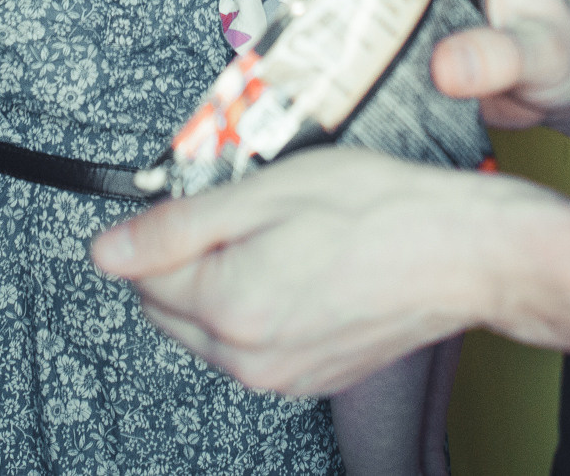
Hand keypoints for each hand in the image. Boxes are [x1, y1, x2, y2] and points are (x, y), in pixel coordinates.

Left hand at [91, 147, 554, 395]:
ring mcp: (281, 376)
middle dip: (183, 262)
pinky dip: (257, 309)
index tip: (193, 200)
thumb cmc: (379, 211)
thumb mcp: (266, 191)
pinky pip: (253, 346)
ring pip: (208, 330)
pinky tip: (300, 270)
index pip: (140, 274)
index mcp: (227, 307)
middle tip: (241, 214)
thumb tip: (108, 250)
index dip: (160, 228)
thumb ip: (177, 226)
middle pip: (166, 310)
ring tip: (279, 238)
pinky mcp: (311, 379)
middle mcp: (247, 358)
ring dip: (220, 286)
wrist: (462, 253)